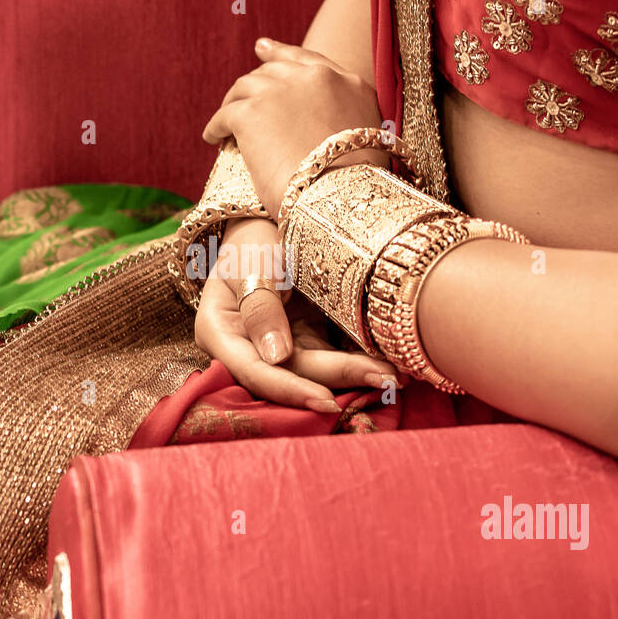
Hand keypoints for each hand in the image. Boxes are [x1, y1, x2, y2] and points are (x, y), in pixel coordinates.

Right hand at [193, 216, 404, 412]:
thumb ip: (260, 309)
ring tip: (396, 377)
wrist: (268, 218)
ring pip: (317, 368)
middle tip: (384, 381)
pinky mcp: (304, 338)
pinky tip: (389, 363)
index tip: (325, 400)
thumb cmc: (252, 238)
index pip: (255, 371)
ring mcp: (278, 344)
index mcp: (221, 332)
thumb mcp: (252, 263)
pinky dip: (359, 358)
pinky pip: (332, 354)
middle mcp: (247, 347)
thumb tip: (276, 359)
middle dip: (338, 379)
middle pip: (292, 373)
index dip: (289, 390)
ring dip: (356, 373)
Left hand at [202, 38, 390, 216]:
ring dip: (233, 104)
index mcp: (349, 83)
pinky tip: (213, 138)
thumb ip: (347, 120)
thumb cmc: (357, 185)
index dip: (280, 53)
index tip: (261, 49)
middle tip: (239, 97)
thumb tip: (324, 130)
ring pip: (245, 87)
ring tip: (225, 123)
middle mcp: (316, 78)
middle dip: (256, 83)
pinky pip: (224, 115)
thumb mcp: (367, 138)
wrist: (341, 200)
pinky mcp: (251, 113)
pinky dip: (216, 126)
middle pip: (273, 71)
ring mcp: (280, 91)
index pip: (306, 59)